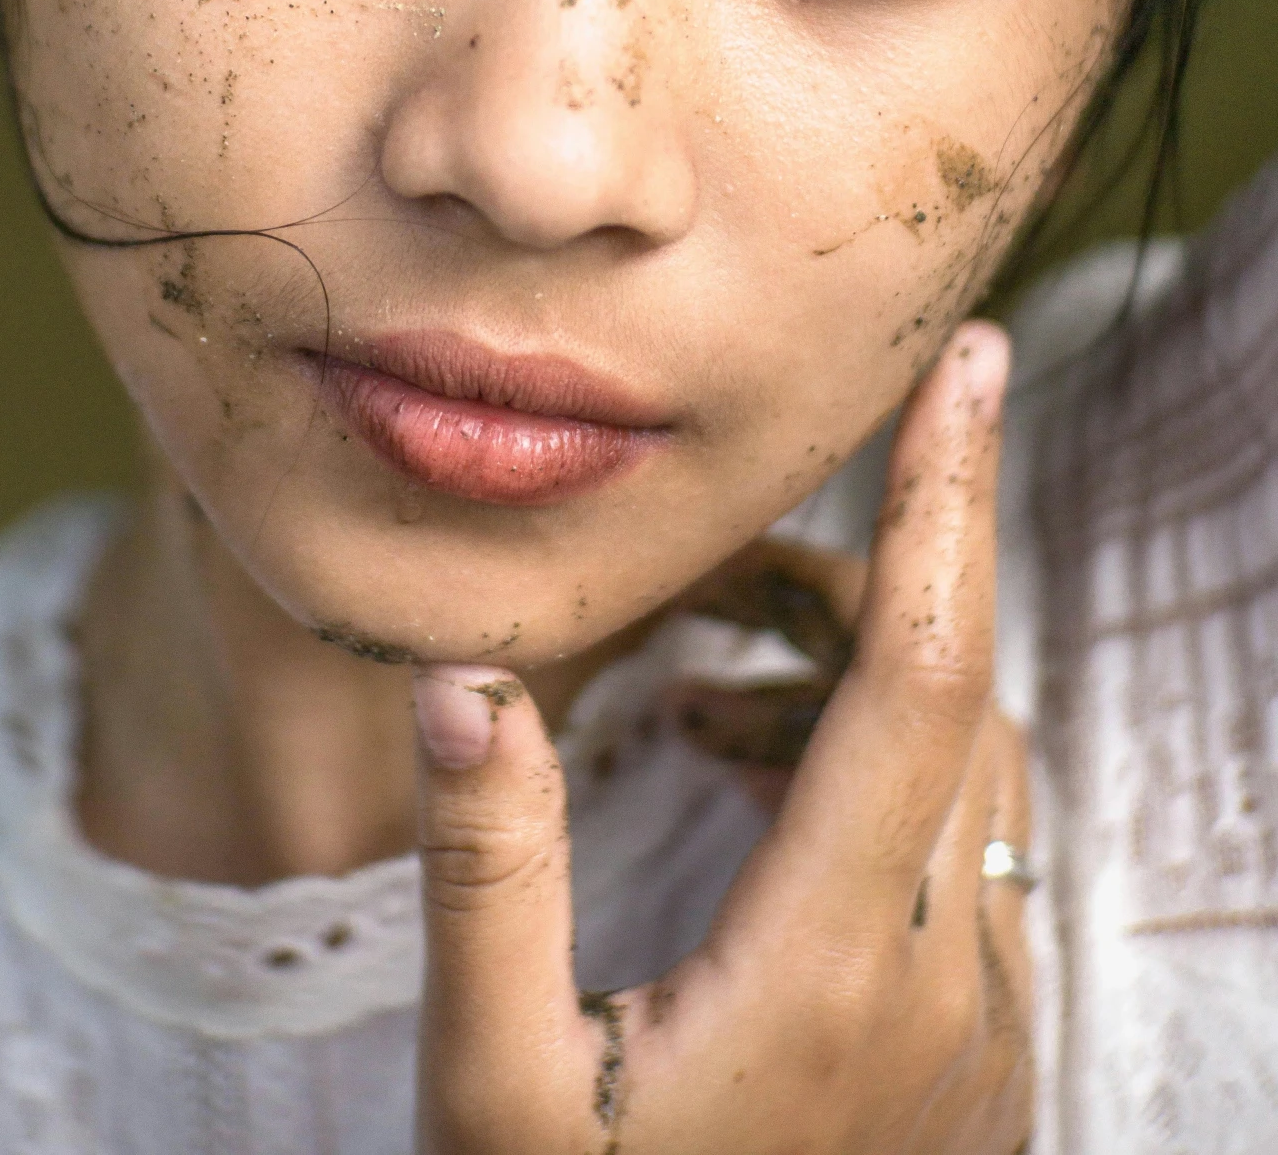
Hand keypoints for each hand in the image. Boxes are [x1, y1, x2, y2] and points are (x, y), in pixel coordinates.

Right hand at [411, 322, 1031, 1153]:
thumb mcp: (492, 1091)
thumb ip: (488, 875)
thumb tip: (462, 676)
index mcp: (834, 956)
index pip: (919, 668)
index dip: (943, 499)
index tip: (970, 361)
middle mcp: (944, 973)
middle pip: (949, 692)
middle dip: (864, 578)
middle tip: (732, 563)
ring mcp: (980, 1024)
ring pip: (965, 771)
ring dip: (856, 690)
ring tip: (703, 705)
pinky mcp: (980, 1063)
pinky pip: (966, 855)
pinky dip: (882, 782)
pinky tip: (762, 815)